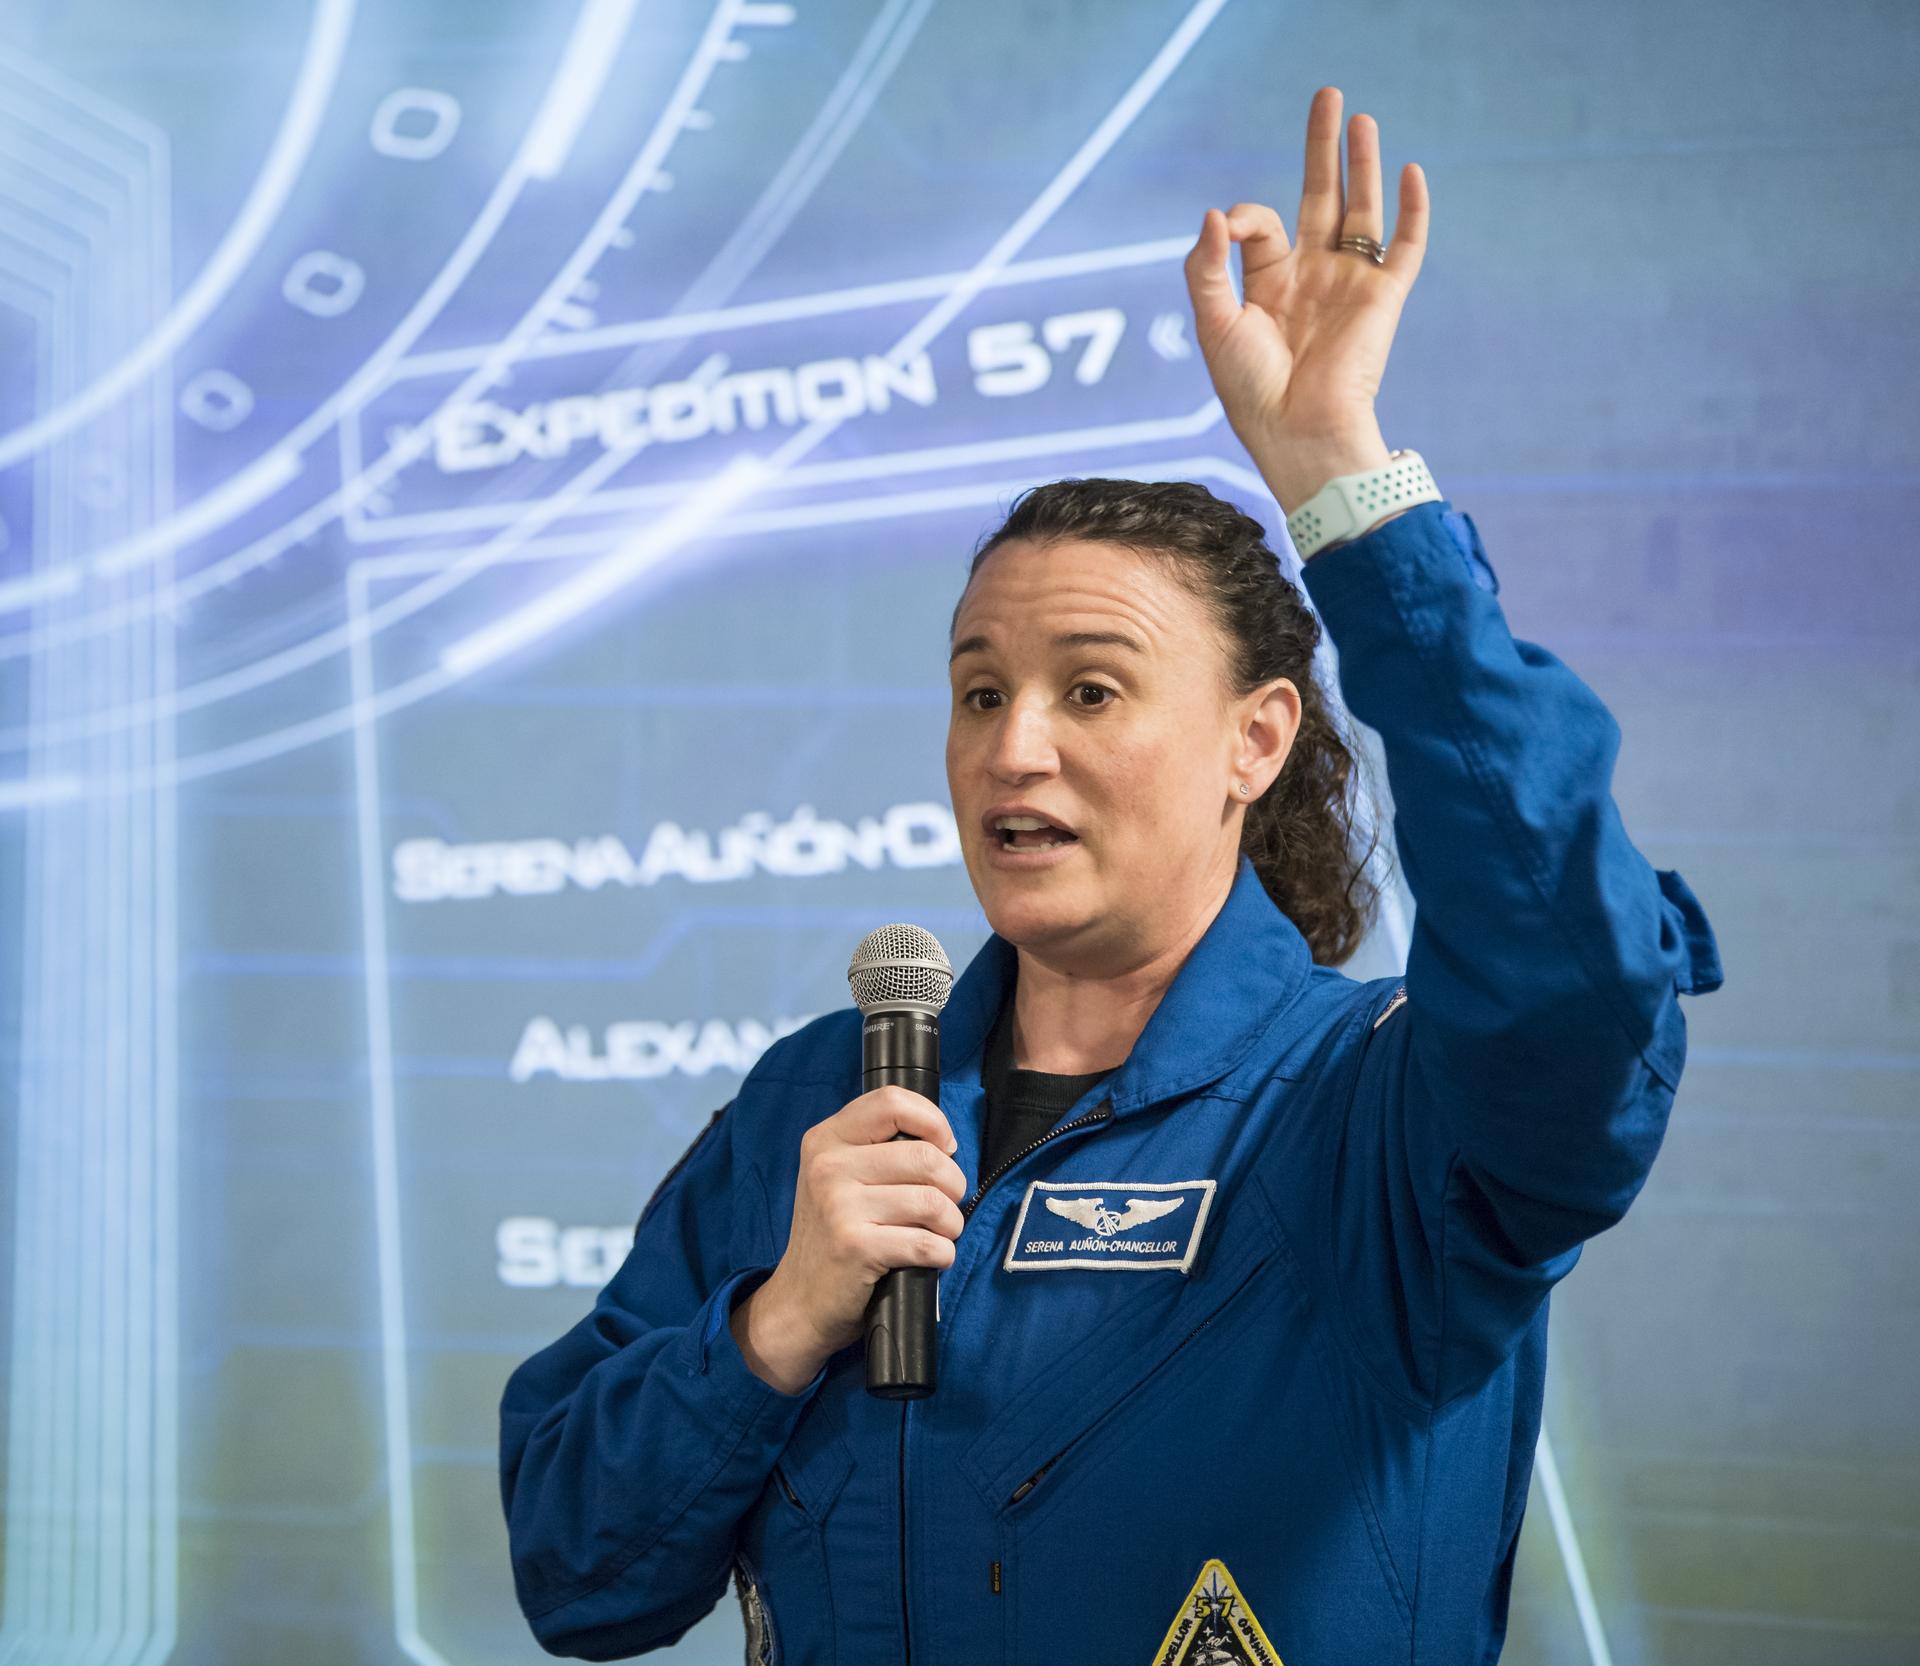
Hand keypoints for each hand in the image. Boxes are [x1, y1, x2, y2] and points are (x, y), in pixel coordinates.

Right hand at [731, 1087, 968, 1392]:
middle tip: (946, 1204)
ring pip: (932, 1200)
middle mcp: (828, 1166)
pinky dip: (941, 1254)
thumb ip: (877, 1148)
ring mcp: (839, 1206)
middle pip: (926, 1155)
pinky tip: (930, 1258)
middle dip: (953, 1185)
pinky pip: (927, 1243)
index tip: (945, 1147)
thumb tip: (942, 1143)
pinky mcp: (855, 1247)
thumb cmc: (833, 1235)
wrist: (799, 1302)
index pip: (892, 1101)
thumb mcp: (838, 1177)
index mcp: (826, 1139)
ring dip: (950, 1224)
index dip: (933, 1120)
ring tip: (938, 1234)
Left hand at [1183, 86, 1428, 510]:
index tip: (1233, 228)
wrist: (1296, 431)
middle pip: (1321, 196)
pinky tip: (1412, 173)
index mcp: (1269, 282)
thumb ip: (1209, 267)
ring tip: (1362, 119)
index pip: (1261, 222)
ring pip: (1362, 210)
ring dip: (1363, 164)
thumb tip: (1215, 211)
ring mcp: (1350, 284)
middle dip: (1323, 147)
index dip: (1245, 215)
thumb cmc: (1249, 389)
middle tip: (1328, 95)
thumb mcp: (1214, 323)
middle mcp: (1312, 276)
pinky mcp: (1383, 299)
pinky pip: (1406, 247)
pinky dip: (1413, 211)